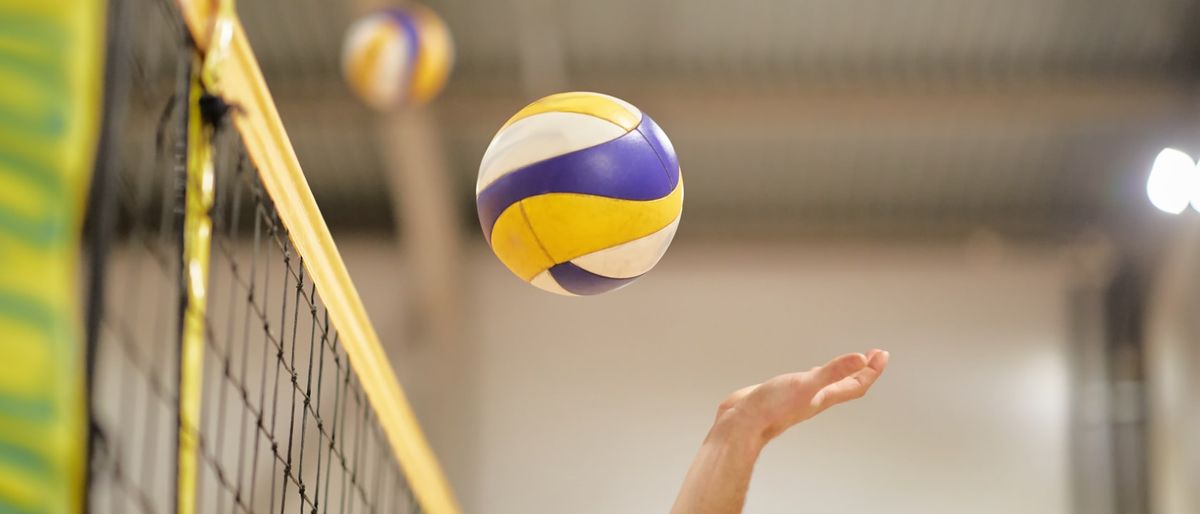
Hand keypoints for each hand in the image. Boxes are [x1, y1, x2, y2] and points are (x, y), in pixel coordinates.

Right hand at [715, 349, 888, 442]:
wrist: (742, 424)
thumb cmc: (772, 408)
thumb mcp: (806, 384)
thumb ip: (834, 371)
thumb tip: (862, 359)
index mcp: (823, 397)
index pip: (856, 385)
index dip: (872, 371)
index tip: (882, 354)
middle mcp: (814, 398)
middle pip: (846, 385)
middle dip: (862, 371)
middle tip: (874, 355)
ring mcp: (798, 397)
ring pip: (826, 385)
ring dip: (840, 374)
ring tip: (848, 364)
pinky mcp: (782, 394)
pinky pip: (805, 384)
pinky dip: (814, 376)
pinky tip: (808, 374)